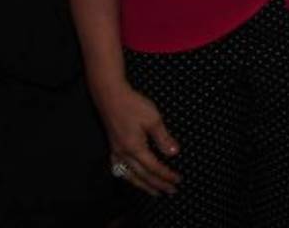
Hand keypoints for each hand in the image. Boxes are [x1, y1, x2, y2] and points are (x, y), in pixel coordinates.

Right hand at [95, 82, 180, 196]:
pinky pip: (120, 170)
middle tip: (171, 192)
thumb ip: (163, 138)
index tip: (178, 180)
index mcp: (135, 148)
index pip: (154, 167)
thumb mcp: (153, 119)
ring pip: (130, 176)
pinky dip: (130, 178)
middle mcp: (124, 154)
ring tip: (155, 192)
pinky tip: (134, 179)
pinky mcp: (112, 148)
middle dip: (158, 185)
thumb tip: (174, 153)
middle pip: (142, 176)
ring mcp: (116, 152)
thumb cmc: (133, 105)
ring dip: (144, 186)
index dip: (166, 175)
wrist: (111, 96)